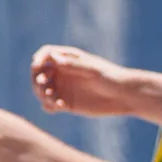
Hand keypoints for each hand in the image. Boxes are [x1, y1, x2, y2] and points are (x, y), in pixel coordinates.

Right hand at [30, 44, 153, 117]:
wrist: (124, 96)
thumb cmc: (111, 77)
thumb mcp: (92, 70)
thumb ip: (73, 65)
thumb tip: (54, 58)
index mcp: (68, 59)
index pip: (46, 55)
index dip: (38, 60)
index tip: (36, 67)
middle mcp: (63, 73)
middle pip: (40, 73)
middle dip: (38, 80)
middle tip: (44, 87)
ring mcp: (64, 88)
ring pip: (43, 90)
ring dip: (42, 95)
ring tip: (53, 100)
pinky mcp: (67, 103)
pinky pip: (51, 105)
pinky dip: (50, 106)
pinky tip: (60, 107)